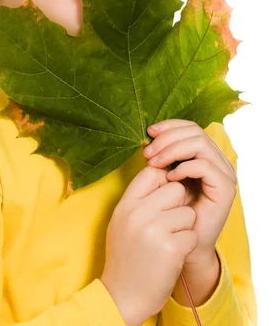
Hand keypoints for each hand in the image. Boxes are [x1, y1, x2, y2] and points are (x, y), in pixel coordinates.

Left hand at [143, 119, 236, 265]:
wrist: (184, 247)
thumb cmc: (171, 212)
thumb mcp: (164, 177)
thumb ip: (163, 156)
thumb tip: (150, 135)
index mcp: (206, 154)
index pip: (191, 127)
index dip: (170, 126)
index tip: (149, 132)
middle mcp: (219, 161)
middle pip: (195, 132)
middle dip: (168, 138)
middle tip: (148, 152)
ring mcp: (225, 174)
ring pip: (200, 144)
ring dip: (173, 150)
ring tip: (154, 163)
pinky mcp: (226, 189)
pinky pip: (204, 166)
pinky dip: (184, 167)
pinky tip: (169, 177)